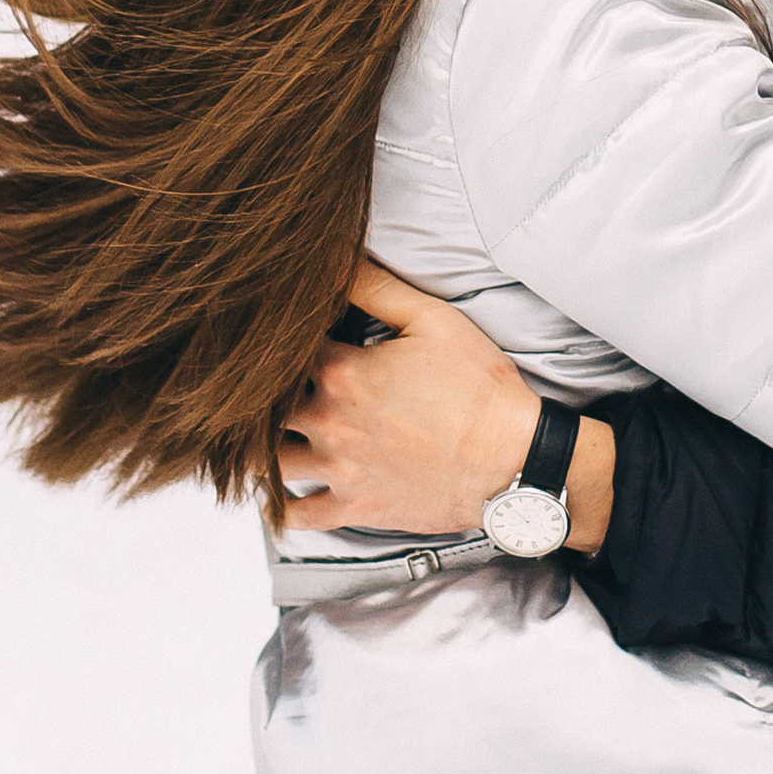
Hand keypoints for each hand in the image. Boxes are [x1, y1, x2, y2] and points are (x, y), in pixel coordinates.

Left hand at [277, 262, 614, 552]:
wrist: (512, 461)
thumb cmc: (479, 388)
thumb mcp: (433, 320)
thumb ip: (376, 287)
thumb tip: (335, 257)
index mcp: (342, 371)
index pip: (284, 347)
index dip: (280, 339)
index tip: (282, 336)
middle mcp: (329, 421)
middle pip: (264, 406)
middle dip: (259, 394)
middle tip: (262, 388)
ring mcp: (339, 468)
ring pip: (268, 462)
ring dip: (260, 448)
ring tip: (262, 436)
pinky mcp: (355, 506)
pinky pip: (298, 516)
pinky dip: (280, 508)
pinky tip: (277, 495)